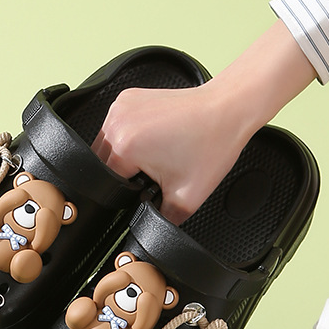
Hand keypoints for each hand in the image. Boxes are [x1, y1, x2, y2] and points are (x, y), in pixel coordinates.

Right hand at [92, 84, 245, 224]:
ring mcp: (121, 105)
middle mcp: (118, 121)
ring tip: (158, 154)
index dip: (126, 194)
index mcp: (125, 146)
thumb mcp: (185, 200)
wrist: (226, 111)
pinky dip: (130, 138)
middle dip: (124, 174)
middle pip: (102, 163)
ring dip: (124, 156)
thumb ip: (160, 222)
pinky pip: (118, 127)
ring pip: (107, 145)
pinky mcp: (128, 98)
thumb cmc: (211, 146)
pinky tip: (154, 140)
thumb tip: (148, 231)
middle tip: (157, 172)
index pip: (107, 184)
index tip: (148, 189)